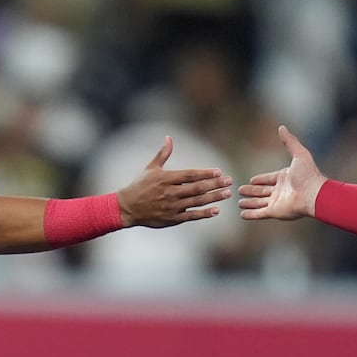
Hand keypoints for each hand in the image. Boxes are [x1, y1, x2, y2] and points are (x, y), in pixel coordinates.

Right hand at [117, 136, 232, 227]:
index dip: (205, 173)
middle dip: (214, 184)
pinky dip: (204, 214)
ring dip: (213, 197)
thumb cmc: (140, 186)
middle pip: (197, 188)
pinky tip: (216, 210)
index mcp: (166, 178)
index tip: (218, 171)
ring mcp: (172, 207)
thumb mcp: (151, 168)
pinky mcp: (172, 219)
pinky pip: (191, 216)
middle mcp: (170, 193)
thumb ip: (163, 154)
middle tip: (229, 181)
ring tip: (227, 194)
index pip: (189, 175)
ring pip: (197, 202)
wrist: (127, 208)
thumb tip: (169, 138)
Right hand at [238, 125, 325, 220]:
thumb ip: (289, 141)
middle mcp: (280, 190)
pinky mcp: (275, 212)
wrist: (314, 194)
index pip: (269, 179)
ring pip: (259, 202)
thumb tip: (282, 127)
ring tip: (239, 201)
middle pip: (262, 191)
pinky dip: (251, 214)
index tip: (251, 180)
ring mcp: (277, 202)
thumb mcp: (299, 153)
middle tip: (240, 190)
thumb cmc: (308, 174)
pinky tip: (242, 214)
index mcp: (285, 178)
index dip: (260, 179)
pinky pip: (260, 213)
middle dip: (251, 191)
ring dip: (249, 203)